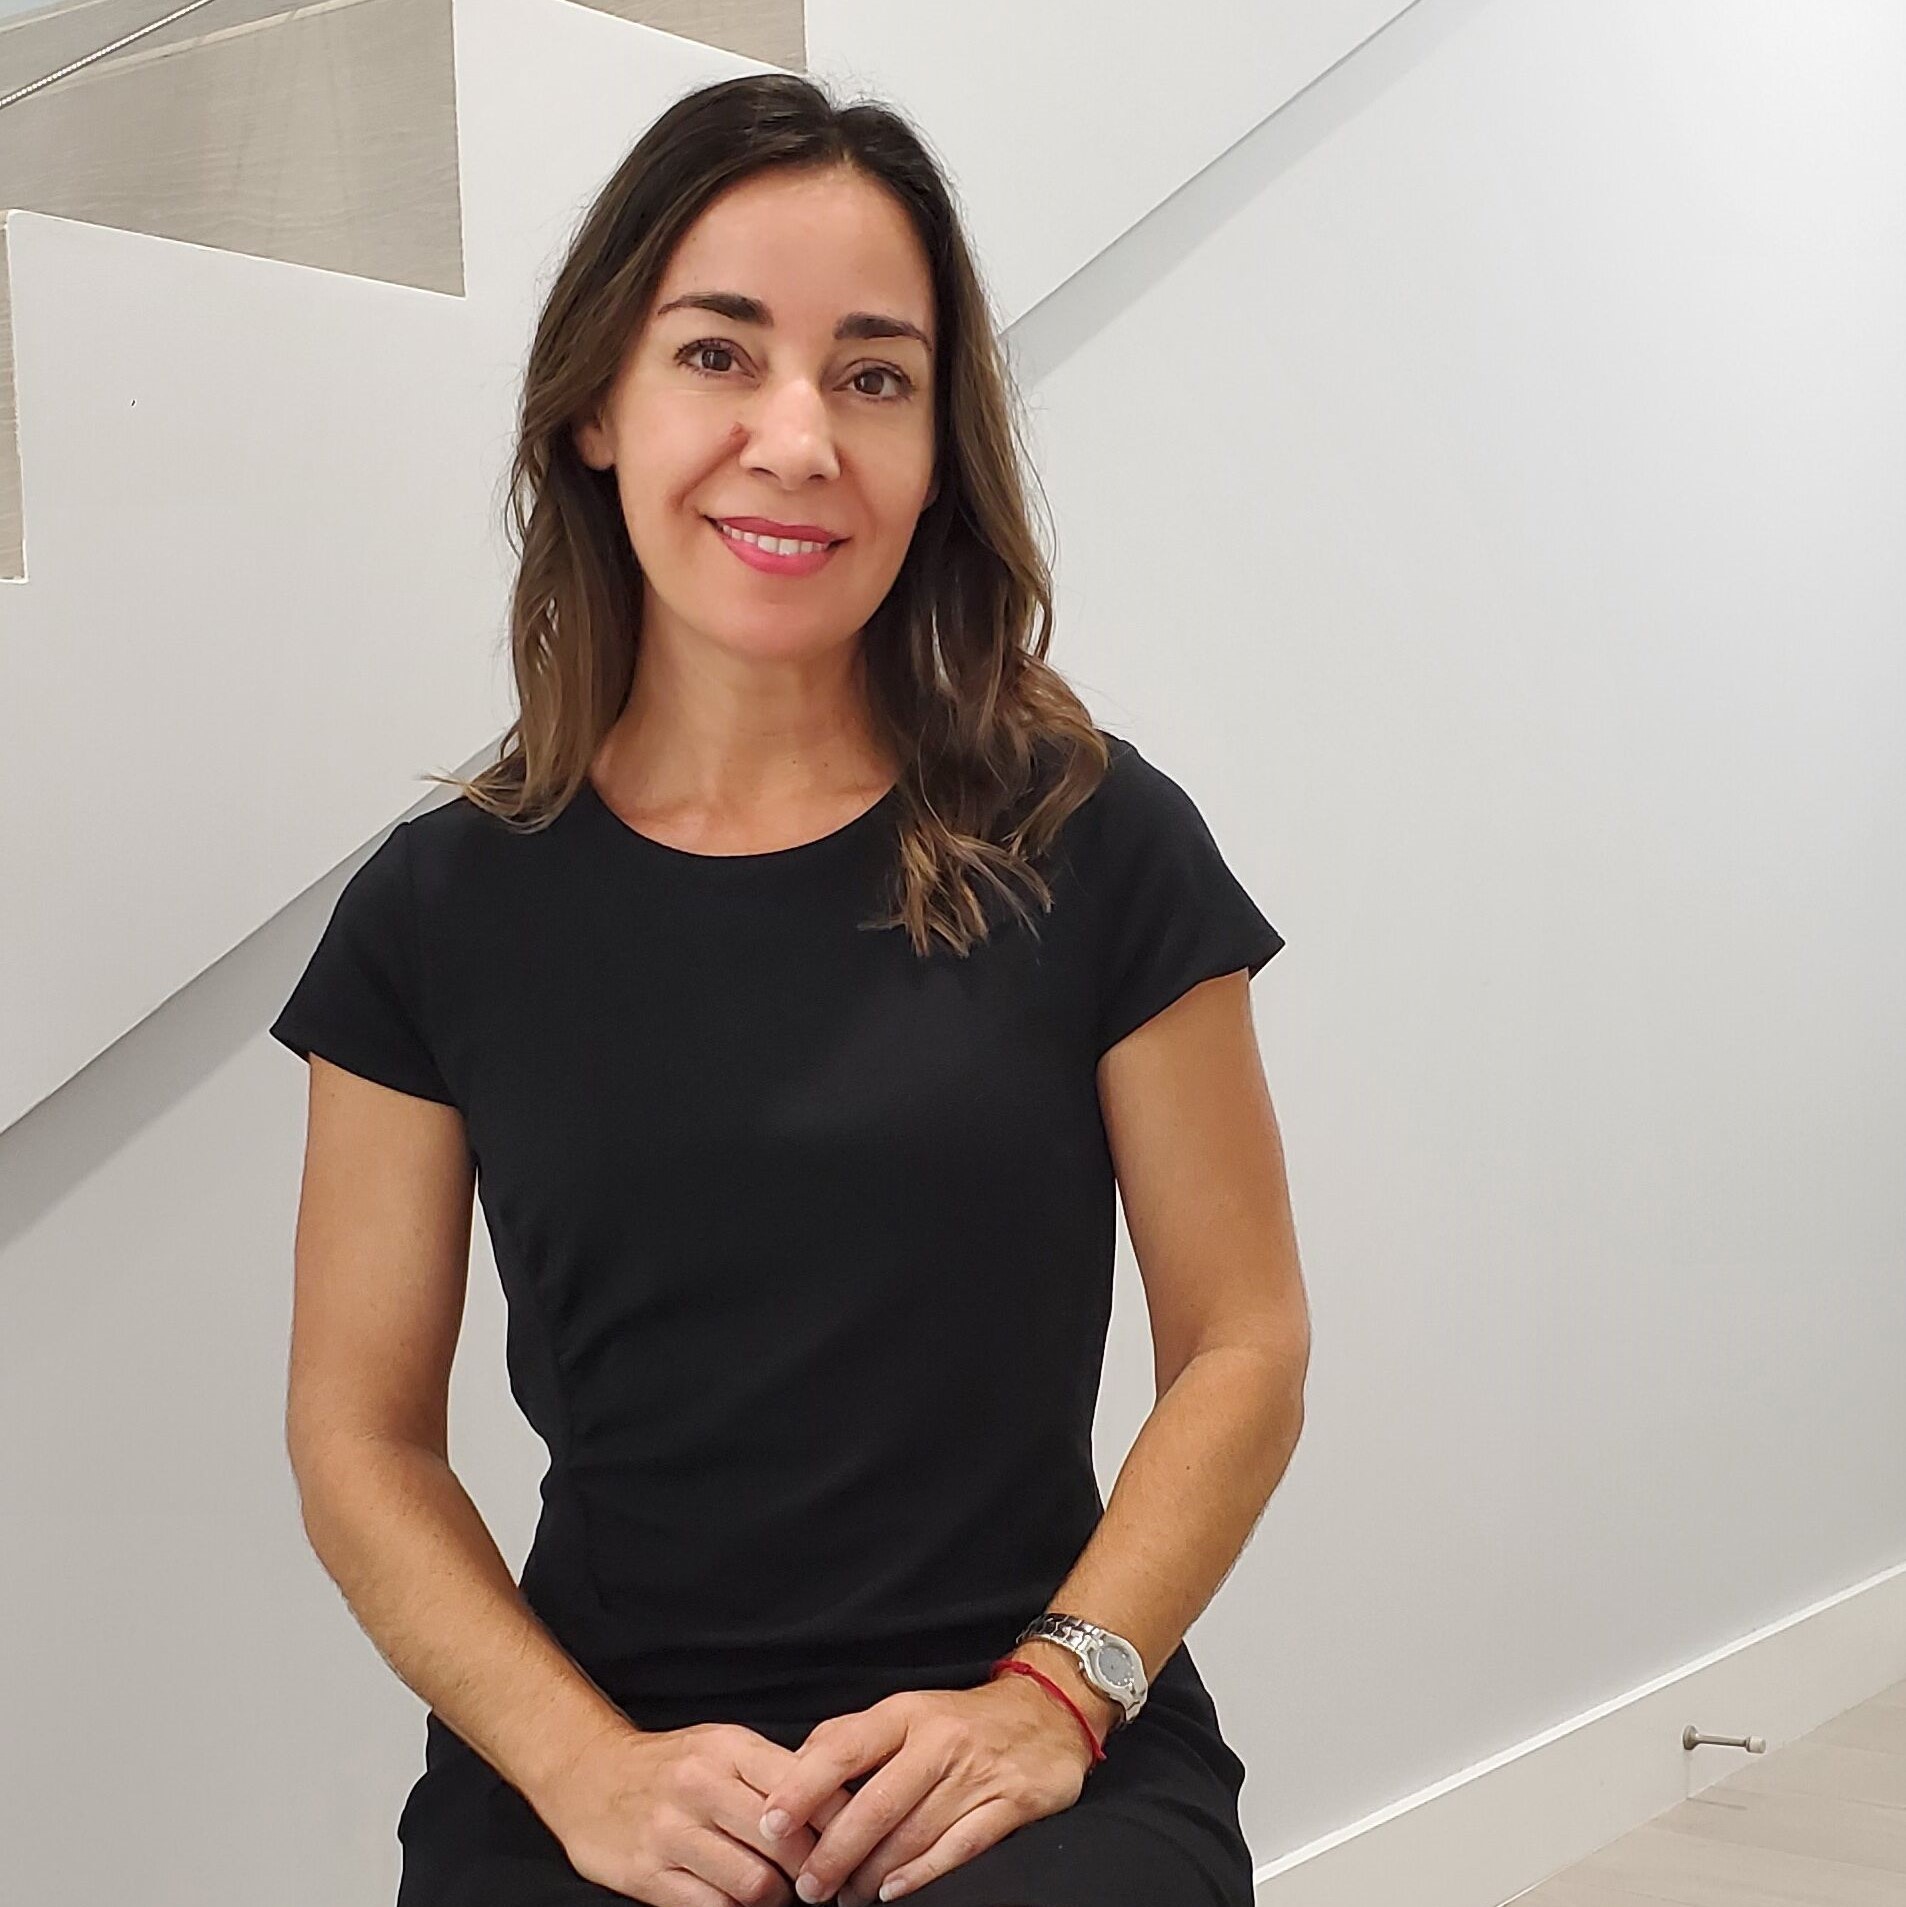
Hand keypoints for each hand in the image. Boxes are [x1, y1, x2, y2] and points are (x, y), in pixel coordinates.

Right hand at [534, 1718, 857, 1905]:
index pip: (801, 1784)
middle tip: (820, 1879)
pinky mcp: (647, 1874)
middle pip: (782, 1839)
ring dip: (776, 1896)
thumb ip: (773, 1771)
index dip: (834, 1820)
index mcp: (727, 1748)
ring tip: (780, 1892)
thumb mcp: (721, 1746)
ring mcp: (670, 1832)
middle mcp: (700, 1785)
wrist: (588, 1774)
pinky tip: (739, 1899)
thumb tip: (837, 1803)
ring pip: (752, 1882)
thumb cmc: (670, 1764)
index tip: (849, 1840)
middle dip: (811, 1868)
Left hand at [757, 1674, 1097, 1905]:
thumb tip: (793, 1771)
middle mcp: (937, 1740)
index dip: (804, 1788)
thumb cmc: (958, 1720)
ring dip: (871, 1874)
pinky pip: (958, 1847)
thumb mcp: (904, 1712)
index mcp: (904, 1713)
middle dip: (834, 1852)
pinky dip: (921, 1874)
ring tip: (845, 1896)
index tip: (771, 1823)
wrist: (1047, 1710)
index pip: (843, 1748)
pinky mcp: (1009, 1802)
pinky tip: (893, 1891)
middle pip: (875, 1804)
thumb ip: (850, 1738)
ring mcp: (975, 1772)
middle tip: (808, 1886)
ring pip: (911, 1834)